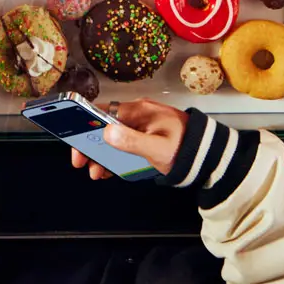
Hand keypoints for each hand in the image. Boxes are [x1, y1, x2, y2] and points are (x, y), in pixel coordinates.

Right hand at [69, 99, 184, 180]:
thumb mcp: (157, 148)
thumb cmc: (184, 149)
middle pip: (104, 125)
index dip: (85, 127)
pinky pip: (124, 142)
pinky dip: (114, 155)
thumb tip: (107, 132)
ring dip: (102, 153)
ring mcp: (142, 124)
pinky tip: (109, 168)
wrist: (207, 154)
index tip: (77, 145)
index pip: (103, 113)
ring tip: (97, 172)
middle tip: (83, 164)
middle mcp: (138, 113)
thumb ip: (132, 141)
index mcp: (139, 111)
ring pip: (113, 136)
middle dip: (91, 145)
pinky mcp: (146, 135)